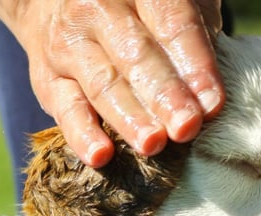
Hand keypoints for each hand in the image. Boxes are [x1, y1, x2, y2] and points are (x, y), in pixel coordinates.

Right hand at [0, 0, 225, 166]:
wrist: (53, 3)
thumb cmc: (132, 10)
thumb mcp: (166, 3)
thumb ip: (192, 36)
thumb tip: (210, 96)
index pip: (172, 24)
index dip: (195, 65)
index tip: (213, 104)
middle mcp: (99, 10)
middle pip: (137, 56)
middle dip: (164, 94)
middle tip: (186, 127)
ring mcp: (69, 45)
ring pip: (103, 84)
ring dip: (130, 118)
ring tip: (153, 144)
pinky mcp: (47, 80)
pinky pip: (65, 109)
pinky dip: (82, 135)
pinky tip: (102, 156)